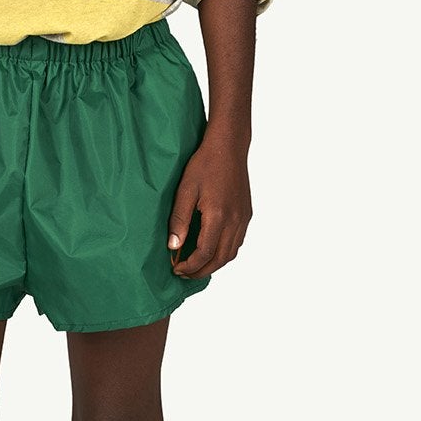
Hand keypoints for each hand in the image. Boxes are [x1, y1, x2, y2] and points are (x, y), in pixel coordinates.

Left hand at [167, 135, 252, 278]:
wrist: (228, 147)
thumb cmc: (204, 164)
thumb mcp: (185, 190)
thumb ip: (179, 220)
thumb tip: (173, 247)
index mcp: (218, 217)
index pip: (204, 254)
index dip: (189, 266)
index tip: (176, 268)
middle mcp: (235, 221)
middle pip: (220, 259)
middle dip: (201, 270)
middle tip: (184, 273)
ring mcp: (243, 218)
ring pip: (231, 253)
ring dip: (214, 264)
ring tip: (196, 265)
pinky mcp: (246, 214)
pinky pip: (237, 242)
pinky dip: (224, 252)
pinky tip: (211, 249)